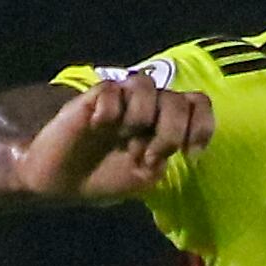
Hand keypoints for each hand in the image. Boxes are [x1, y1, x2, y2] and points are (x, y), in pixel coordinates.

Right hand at [11, 74, 212, 199]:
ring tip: (122, 138)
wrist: (63, 180)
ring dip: (139, 117)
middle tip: (147, 156)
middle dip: (170, 132)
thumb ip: (165, 155)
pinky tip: (98, 126)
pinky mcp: (94, 97)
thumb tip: (173, 137)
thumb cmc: (106, 177)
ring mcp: (121, 98)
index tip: (190, 154)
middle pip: (177, 99)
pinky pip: (111, 89)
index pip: (198, 104)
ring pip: (146, 85)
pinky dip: (109, 111)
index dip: (202, 125)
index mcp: (166, 122)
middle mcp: (148, 105)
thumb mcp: (145, 176)